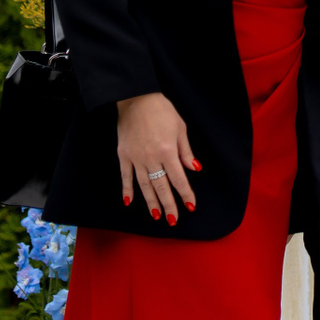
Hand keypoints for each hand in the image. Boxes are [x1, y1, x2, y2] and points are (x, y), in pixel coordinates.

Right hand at [116, 92, 200, 224]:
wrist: (136, 98)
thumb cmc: (162, 110)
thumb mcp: (180, 127)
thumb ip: (186, 151)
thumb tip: (195, 169)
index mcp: (168, 151)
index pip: (179, 179)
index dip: (185, 194)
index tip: (191, 206)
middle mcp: (152, 158)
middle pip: (162, 187)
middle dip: (169, 205)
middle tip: (173, 221)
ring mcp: (136, 159)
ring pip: (144, 186)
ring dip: (151, 202)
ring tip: (156, 216)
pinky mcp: (124, 156)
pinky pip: (126, 177)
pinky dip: (127, 190)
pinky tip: (130, 203)